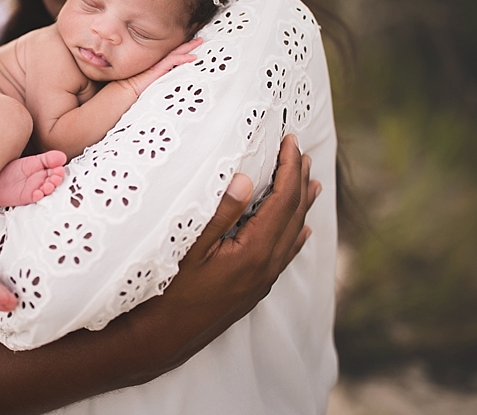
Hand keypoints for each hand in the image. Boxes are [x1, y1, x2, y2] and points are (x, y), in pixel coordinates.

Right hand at [129, 39, 202, 97]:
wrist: (125, 89)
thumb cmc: (133, 86)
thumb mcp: (148, 80)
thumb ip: (155, 76)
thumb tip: (164, 80)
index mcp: (156, 64)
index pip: (171, 53)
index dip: (181, 48)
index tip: (190, 44)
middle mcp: (158, 61)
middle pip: (175, 50)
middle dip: (187, 44)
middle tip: (199, 39)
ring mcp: (158, 64)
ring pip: (176, 52)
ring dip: (188, 47)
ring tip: (199, 42)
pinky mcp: (158, 68)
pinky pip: (173, 60)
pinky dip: (183, 58)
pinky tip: (192, 57)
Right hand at [129, 132, 318, 365]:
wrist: (163, 336)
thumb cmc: (169, 287)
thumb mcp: (188, 244)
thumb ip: (220, 212)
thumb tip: (247, 179)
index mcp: (253, 251)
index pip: (282, 201)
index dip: (289, 169)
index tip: (291, 141)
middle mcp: (266, 267)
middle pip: (294, 216)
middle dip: (300, 181)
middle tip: (302, 152)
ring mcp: (262, 280)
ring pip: (293, 236)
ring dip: (302, 205)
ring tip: (312, 181)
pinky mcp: (254, 288)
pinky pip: (285, 255)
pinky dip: (296, 235)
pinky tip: (302, 232)